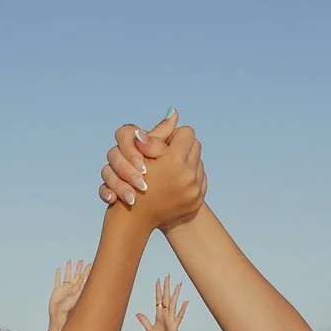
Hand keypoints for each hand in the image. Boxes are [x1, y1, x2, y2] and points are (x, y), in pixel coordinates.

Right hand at [47, 259, 90, 330]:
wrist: (58, 314)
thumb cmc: (67, 309)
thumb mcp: (74, 298)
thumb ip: (78, 290)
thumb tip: (83, 281)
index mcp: (76, 289)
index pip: (83, 278)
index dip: (86, 271)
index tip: (90, 264)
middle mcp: (71, 288)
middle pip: (76, 275)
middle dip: (79, 268)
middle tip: (82, 260)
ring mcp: (64, 289)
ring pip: (66, 276)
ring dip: (68, 269)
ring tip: (69, 261)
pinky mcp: (57, 290)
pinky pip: (57, 280)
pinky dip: (58, 275)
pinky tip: (59, 270)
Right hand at [97, 112, 206, 228]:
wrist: (134, 219)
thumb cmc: (130, 181)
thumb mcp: (141, 154)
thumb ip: (159, 133)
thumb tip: (175, 112)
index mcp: (176, 162)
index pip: (187, 133)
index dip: (174, 137)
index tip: (164, 145)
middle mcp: (189, 176)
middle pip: (196, 146)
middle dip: (182, 148)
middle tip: (168, 155)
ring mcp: (194, 190)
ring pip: (199, 162)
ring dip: (187, 163)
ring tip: (171, 170)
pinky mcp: (196, 201)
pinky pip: (201, 179)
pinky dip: (189, 178)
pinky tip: (175, 182)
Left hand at [137, 275, 193, 330]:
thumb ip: (145, 322)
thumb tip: (137, 313)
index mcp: (159, 315)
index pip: (158, 300)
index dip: (158, 291)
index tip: (158, 281)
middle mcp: (166, 315)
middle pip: (166, 298)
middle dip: (166, 287)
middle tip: (168, 276)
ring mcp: (171, 319)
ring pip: (173, 303)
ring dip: (175, 294)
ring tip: (178, 284)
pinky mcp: (175, 325)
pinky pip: (179, 315)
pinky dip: (182, 308)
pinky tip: (186, 301)